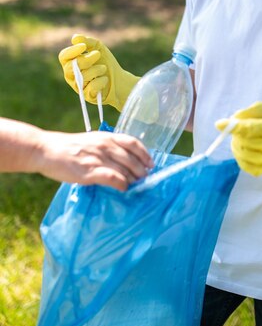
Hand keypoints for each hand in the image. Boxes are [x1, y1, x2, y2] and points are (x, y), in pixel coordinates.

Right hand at [32, 130, 153, 190]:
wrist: (46, 150)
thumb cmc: (69, 147)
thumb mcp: (92, 140)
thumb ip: (107, 147)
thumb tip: (123, 160)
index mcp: (106, 137)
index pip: (133, 143)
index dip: (145, 154)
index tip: (151, 164)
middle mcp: (105, 145)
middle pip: (132, 159)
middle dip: (141, 171)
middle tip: (145, 179)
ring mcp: (98, 158)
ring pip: (125, 170)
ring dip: (133, 179)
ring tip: (135, 186)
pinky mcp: (90, 171)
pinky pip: (113, 178)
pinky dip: (121, 184)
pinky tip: (123, 188)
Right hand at [58, 34, 138, 110]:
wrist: (120, 79)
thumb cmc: (106, 62)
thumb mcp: (98, 48)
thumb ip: (88, 42)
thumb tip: (75, 38)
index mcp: (71, 63)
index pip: (63, 57)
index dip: (72, 51)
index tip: (83, 46)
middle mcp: (71, 75)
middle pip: (71, 67)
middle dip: (86, 60)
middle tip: (98, 54)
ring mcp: (79, 86)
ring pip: (82, 77)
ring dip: (96, 70)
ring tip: (104, 68)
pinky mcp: (87, 96)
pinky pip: (91, 88)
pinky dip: (100, 81)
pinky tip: (105, 79)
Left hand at [216, 101, 261, 177]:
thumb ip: (254, 110)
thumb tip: (234, 117)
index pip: (250, 130)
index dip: (232, 127)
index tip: (219, 123)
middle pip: (242, 141)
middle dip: (235, 133)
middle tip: (241, 126)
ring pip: (241, 152)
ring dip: (237, 143)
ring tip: (246, 136)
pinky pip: (244, 163)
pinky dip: (240, 153)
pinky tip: (248, 146)